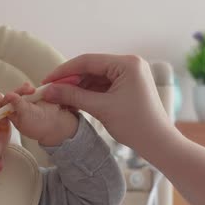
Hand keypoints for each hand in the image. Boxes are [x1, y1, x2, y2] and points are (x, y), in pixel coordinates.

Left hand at [2, 82, 77, 145]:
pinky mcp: (36, 97)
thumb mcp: (26, 116)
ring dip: (26, 89)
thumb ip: (18, 105)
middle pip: (14, 95)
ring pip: (23, 91)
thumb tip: (9, 95)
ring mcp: (28, 102)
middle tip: (28, 90)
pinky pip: (32, 90)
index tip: (15, 95)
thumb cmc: (40, 126)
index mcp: (13, 115)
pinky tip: (35, 88)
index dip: (9, 98)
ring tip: (32, 90)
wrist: (58, 125)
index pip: (5, 103)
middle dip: (20, 91)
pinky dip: (33, 88)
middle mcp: (18, 108)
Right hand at [41, 54, 174, 150]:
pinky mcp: (127, 86)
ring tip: (59, 98)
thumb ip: (73, 96)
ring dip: (77, 88)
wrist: (158, 143)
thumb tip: (48, 90)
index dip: (64, 71)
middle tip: (50, 91)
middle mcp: (129, 64)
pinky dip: (87, 93)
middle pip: (91, 68)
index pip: (88, 61)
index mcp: (127, 64)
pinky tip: (73, 101)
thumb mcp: (101, 108)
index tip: (46, 80)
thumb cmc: (135, 125)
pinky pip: (102, 86)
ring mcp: (129, 75)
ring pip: (95, 77)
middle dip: (70, 80)